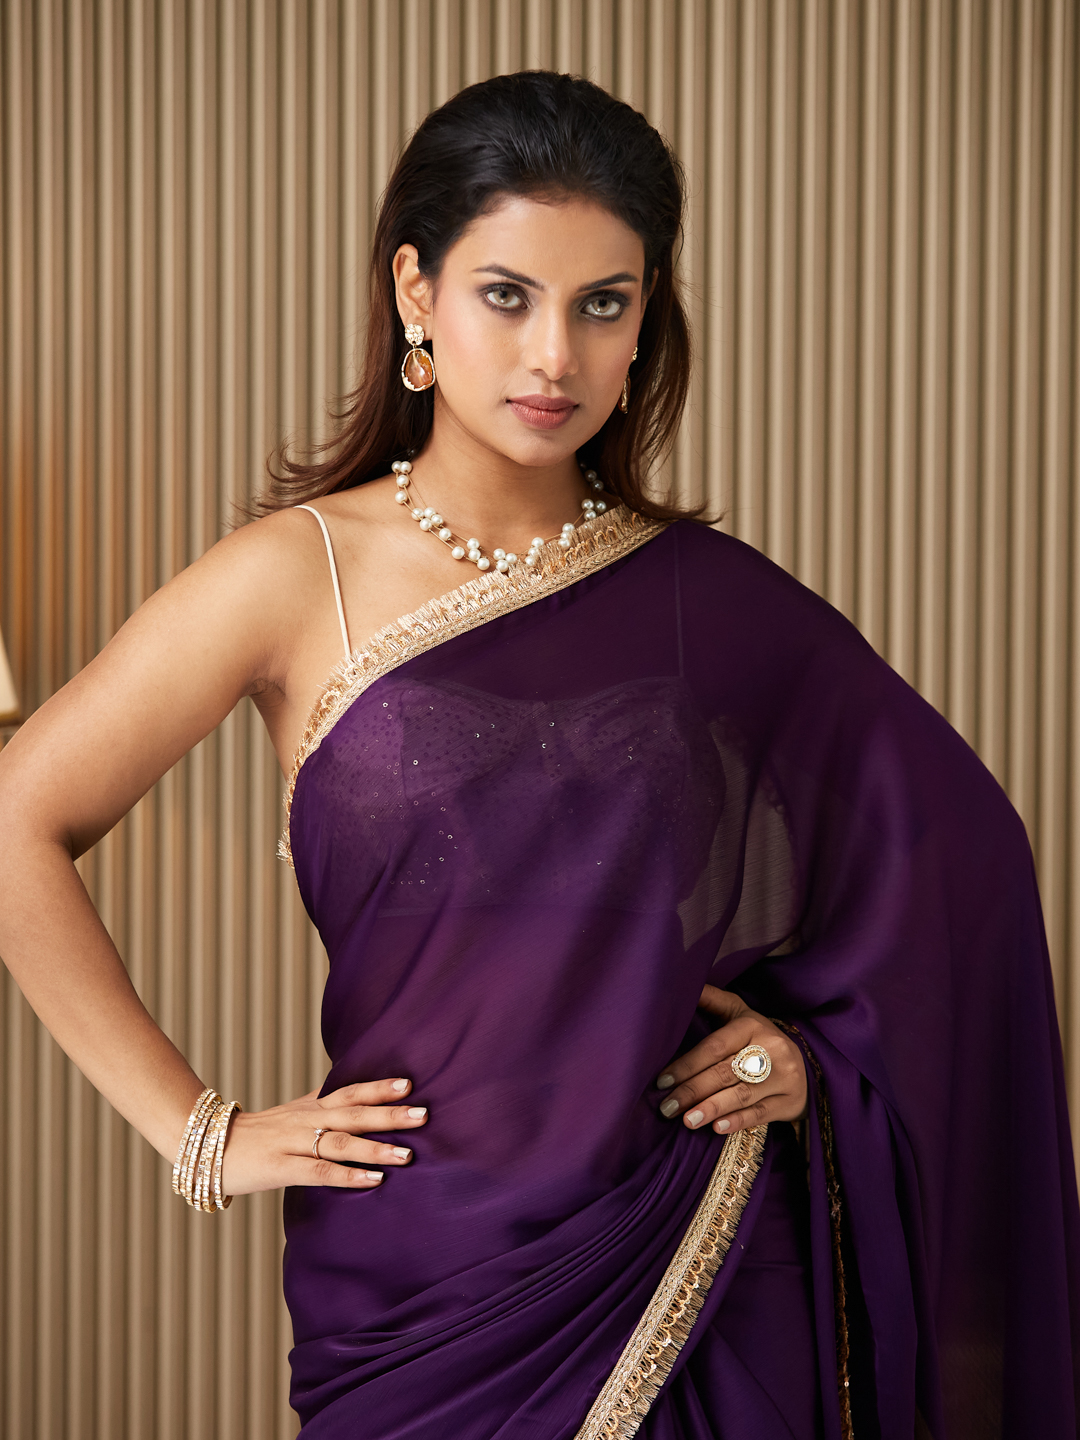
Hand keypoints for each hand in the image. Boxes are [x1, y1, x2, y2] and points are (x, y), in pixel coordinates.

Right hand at [220, 1077, 428, 1194]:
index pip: (350, 1092)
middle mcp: (305, 1120)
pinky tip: (373, 1180)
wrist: (205, 1143)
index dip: (379, 1087)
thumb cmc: (255, 1133)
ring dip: (376, 1147)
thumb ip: (321, 1105)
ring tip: (407, 1153)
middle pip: (353, 1113)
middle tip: (423, 1114)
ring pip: (340, 1141)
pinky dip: (348, 1175)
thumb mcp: (291, 1113)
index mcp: (310, 1107)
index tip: (410, 1082)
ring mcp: (292, 1143)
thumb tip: (353, 1096)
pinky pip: (319, 1171)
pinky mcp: (280, 1168)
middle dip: (390, 1114)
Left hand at [655, 986, 806, 1135]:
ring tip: (686, 1120)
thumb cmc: (759, 1039)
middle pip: (725, 1072)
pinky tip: (716, 1128)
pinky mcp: (791, 1101)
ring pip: (742, 1094)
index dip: (687, 1064)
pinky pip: (761, 1113)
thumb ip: (713, 1001)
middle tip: (666, 1107)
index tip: (662, 1081)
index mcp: (752, 1025)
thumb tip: (682, 983)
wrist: (804, 1064)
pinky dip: (737, 1121)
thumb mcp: (740, 1014)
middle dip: (692, 1090)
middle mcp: (771, 1049)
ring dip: (711, 1108)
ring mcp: (784, 1076)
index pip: (715, 1046)